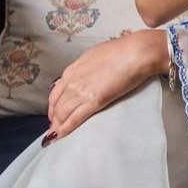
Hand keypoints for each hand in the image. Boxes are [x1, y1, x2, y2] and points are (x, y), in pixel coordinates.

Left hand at [42, 29, 168, 144]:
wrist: (135, 53)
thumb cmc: (121, 51)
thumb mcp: (95, 56)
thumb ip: (85, 69)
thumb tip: (85, 76)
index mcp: (73, 70)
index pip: (55, 92)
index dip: (53, 105)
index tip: (54, 113)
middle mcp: (72, 81)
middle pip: (56, 105)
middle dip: (54, 118)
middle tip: (54, 127)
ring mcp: (81, 92)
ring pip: (62, 114)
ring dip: (58, 126)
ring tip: (57, 135)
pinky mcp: (94, 102)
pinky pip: (75, 118)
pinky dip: (65, 129)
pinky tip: (61, 136)